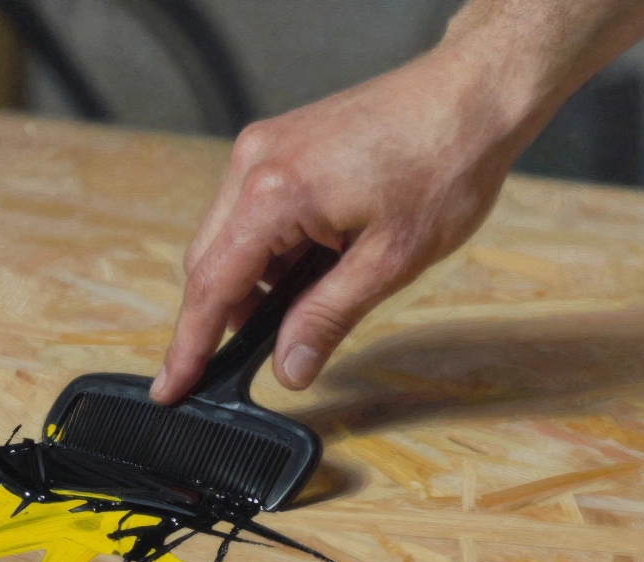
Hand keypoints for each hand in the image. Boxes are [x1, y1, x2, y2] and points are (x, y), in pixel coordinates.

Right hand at [150, 48, 524, 403]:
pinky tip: (314, 260)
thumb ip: (328, 318)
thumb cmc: (444, 163)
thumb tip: (289, 369)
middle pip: (207, 263)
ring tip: (312, 296)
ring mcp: (262, 148)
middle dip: (223, 316)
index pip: (212, 286)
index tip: (170, 388)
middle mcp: (253, 163)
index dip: (189, 346)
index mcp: (274, 194)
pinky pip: (248, 210)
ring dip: (252, 280)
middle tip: (255, 357)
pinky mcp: (277, 143)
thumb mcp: (391, 260)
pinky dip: (268, 248)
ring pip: (227, 238)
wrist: (473, 92)